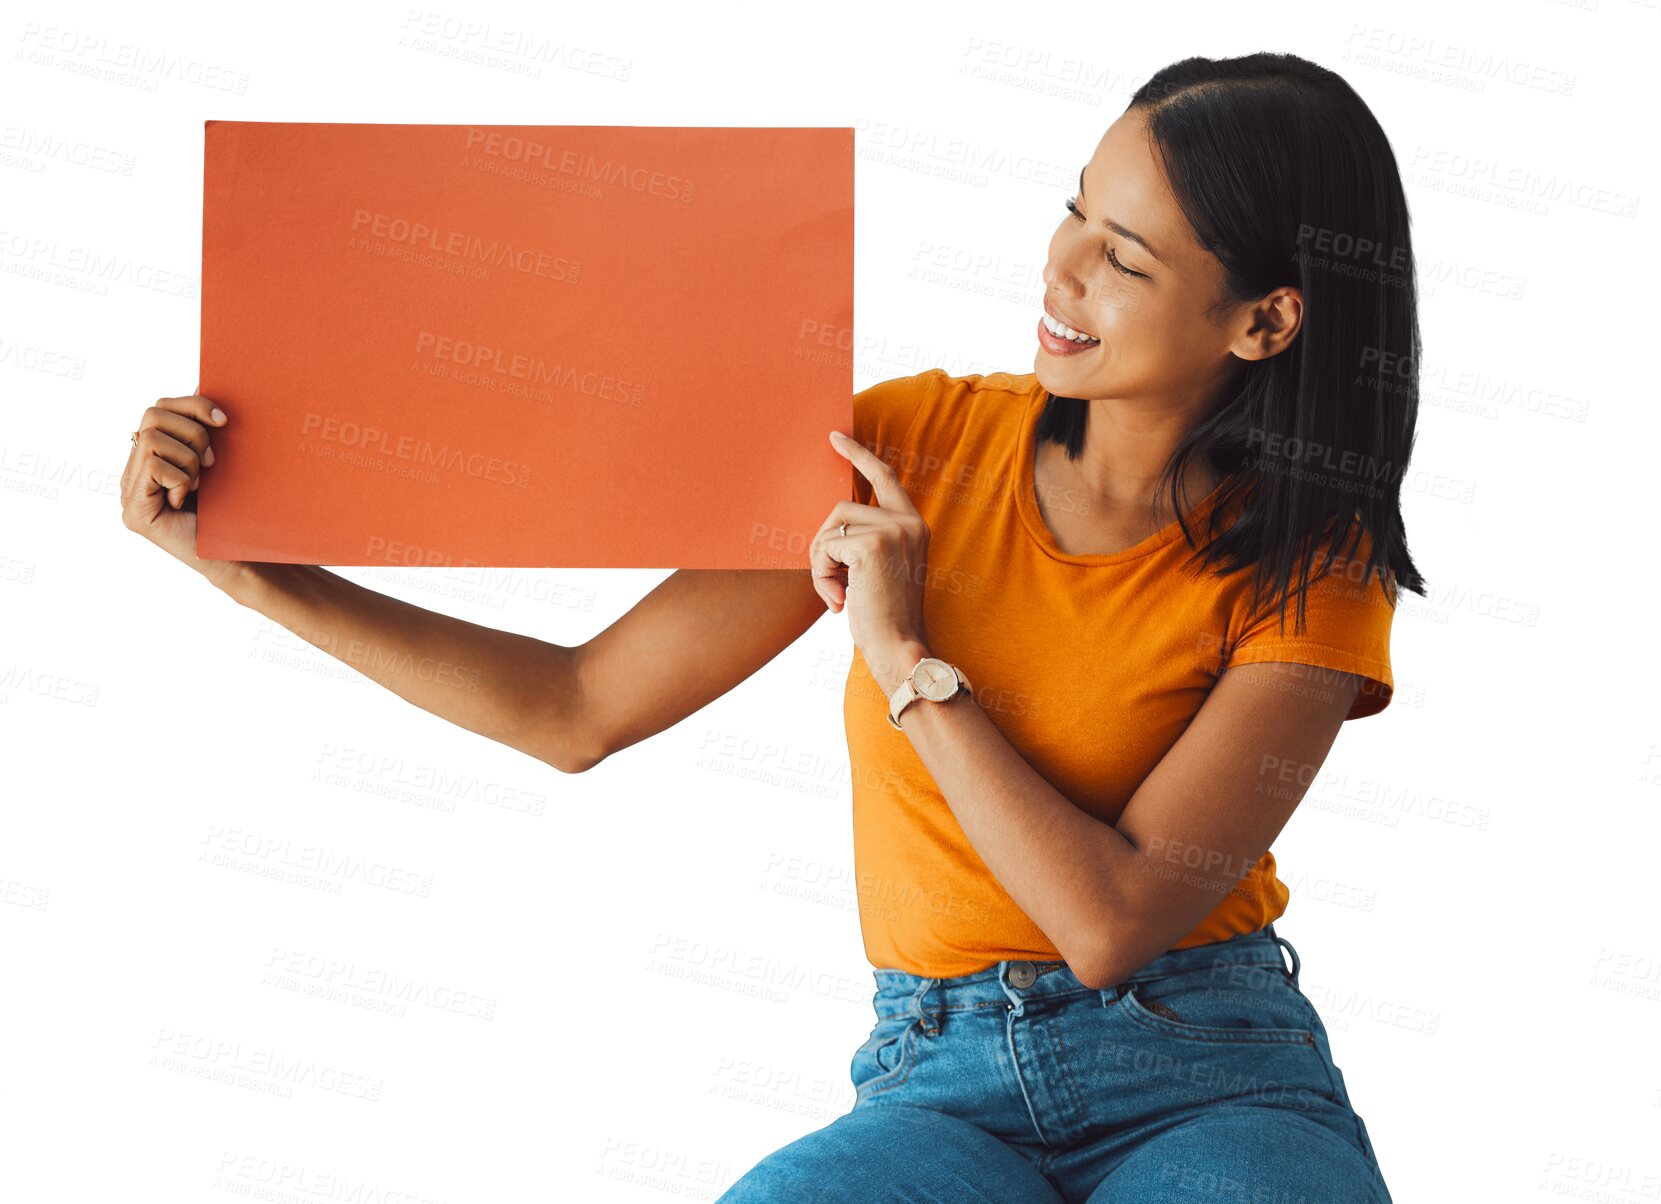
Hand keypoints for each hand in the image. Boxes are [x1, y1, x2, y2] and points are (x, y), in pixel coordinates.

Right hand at [120, 388, 243, 586]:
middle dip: (192, 432)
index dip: (193, 405)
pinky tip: (186, 500)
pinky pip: (153, 464)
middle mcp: (136, 471)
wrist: (239, 555)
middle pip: (153, 413)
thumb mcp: (219, 460)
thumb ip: (204, 427)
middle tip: (213, 462)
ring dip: (189, 459)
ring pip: (152, 436)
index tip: (224, 421)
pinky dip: (180, 478)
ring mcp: (129, 491)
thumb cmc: (233, 509)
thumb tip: (201, 381)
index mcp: (154, 456)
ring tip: (200, 485)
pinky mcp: (133, 510)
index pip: (161, 407)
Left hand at [812, 430, 930, 689]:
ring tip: (838, 595)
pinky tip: (840, 600)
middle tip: (832, 585)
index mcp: (915, 526)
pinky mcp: (872, 545)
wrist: (900, 649)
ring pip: (830, 528)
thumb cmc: (886, 619)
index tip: (835, 437)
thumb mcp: (880, 571)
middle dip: (824, 547)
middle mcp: (908, 523)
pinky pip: (825, 547)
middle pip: (841, 509)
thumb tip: (829, 529)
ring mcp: (893, 531)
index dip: (859, 455)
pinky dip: (821, 575)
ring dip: (822, 564)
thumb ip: (865, 543)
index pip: (885, 477)